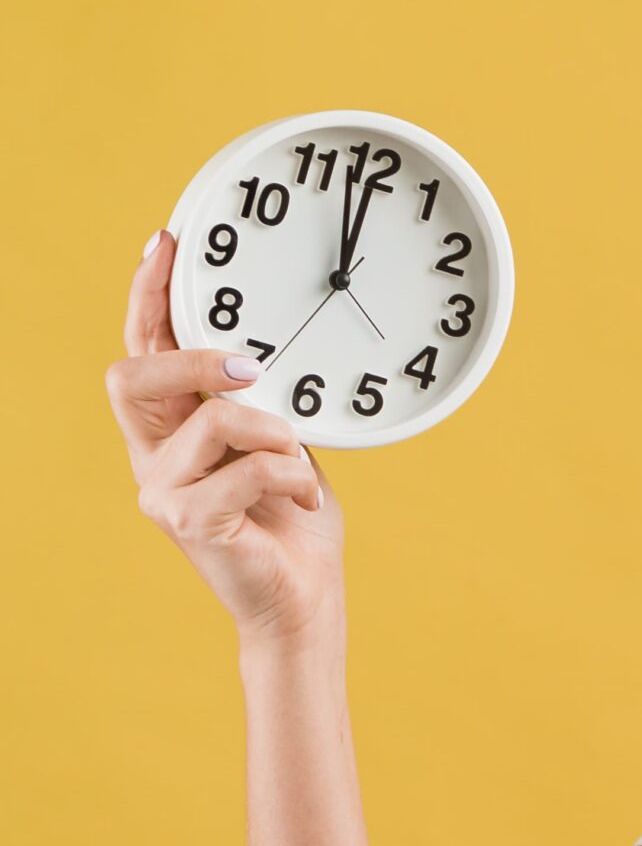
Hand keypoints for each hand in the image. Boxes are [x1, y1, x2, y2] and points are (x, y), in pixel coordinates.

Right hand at [109, 229, 343, 645]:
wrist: (303, 600)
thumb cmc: (292, 522)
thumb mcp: (283, 444)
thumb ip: (266, 401)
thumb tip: (270, 351)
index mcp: (171, 430)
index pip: (144, 349)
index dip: (149, 296)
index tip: (168, 244)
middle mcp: (153, 456)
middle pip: (131, 376)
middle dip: (195, 360)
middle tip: (252, 370)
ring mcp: (162, 491)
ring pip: (213, 422)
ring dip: (275, 433)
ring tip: (300, 462)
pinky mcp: (187, 522)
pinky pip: (246, 471)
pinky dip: (291, 476)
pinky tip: (305, 497)